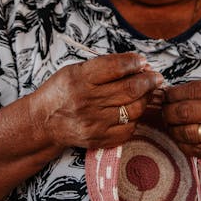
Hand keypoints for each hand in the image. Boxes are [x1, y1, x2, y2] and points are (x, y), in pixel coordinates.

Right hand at [30, 53, 163, 149]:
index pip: (115, 68)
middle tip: (156, 77)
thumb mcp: (75, 70)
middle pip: (129, 89)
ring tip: (147, 92)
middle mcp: (86, 101)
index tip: (142, 61)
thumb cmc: (62, 91)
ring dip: (146, 99)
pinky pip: (129, 128)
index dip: (134, 63)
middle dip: (149, 81)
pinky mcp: (99, 139)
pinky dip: (136, 118)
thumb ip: (104, 66)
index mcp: (79, 79)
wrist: (44, 122)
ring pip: (134, 109)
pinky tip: (133, 110)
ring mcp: (94, 123)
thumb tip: (138, 64)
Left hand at [162, 78, 200, 162]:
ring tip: (169, 124)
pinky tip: (180, 138)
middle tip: (163, 109)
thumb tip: (182, 91)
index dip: (172, 94)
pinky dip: (184, 145)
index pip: (191, 92)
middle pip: (185, 113)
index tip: (166, 94)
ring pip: (187, 135)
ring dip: (172, 130)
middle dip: (167, 111)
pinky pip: (198, 151)